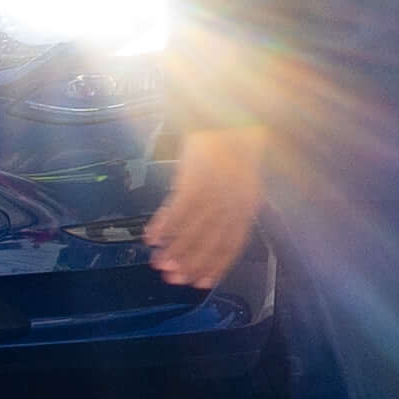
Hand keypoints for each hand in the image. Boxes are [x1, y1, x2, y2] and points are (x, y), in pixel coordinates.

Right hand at [148, 126, 269, 290]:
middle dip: (191, 262)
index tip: (200, 284)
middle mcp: (233, 202)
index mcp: (247, 205)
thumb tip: (210, 231)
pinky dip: (164, 225)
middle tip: (173, 280)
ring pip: (193, 228)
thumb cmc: (233, 147)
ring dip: (174, 249)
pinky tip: (151, 237)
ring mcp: (214, 190)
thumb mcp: (241, 180)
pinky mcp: (196, 176)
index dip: (216, 265)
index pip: (232, 244)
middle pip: (211, 240)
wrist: (230, 114)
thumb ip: (230, 206)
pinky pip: (177, 208)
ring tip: (158, 264)